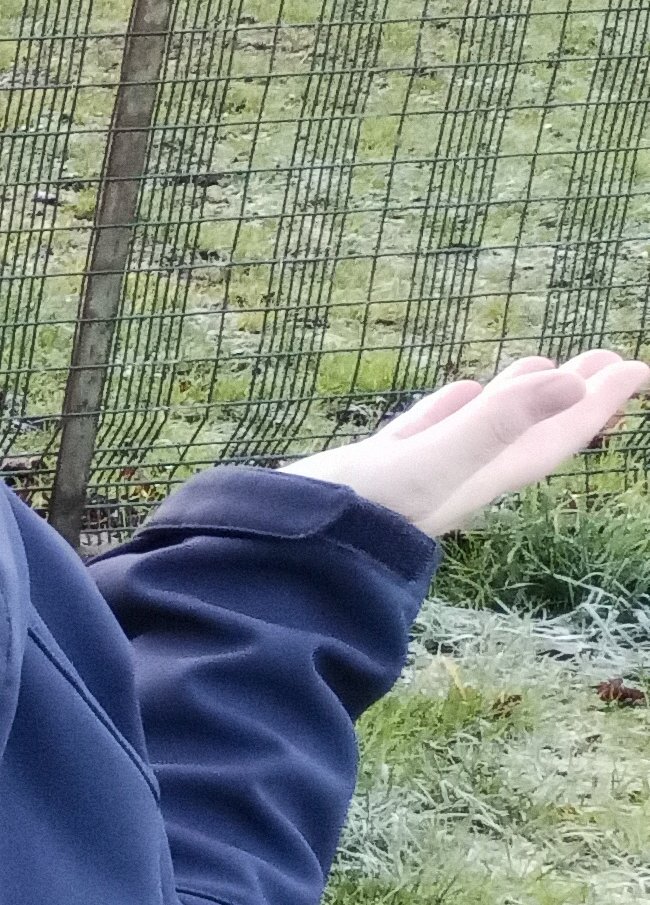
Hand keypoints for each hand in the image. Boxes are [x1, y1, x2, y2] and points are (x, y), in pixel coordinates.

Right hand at [284, 354, 649, 537]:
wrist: (290, 546)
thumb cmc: (367, 508)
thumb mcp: (439, 460)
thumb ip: (500, 421)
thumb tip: (573, 381)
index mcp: (487, 475)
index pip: (557, 433)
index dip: (598, 402)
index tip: (635, 367)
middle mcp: (464, 474)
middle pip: (532, 428)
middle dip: (571, 395)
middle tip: (605, 359)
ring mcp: (421, 469)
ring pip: (484, 426)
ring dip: (516, 398)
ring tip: (539, 366)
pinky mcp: (382, 465)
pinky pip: (432, 428)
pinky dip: (452, 408)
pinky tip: (457, 392)